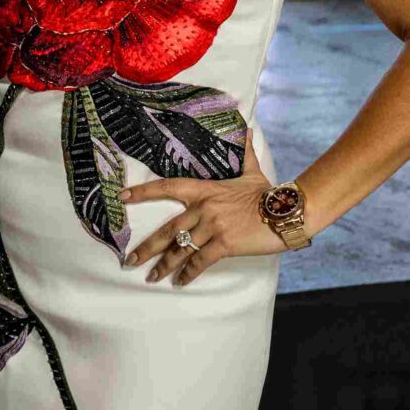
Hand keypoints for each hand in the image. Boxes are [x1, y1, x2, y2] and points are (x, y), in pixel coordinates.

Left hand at [123, 136, 289, 285]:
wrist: (287, 211)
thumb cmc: (268, 193)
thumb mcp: (251, 171)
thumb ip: (244, 152)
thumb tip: (245, 127)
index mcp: (205, 190)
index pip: (167, 187)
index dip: (143, 192)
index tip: (123, 197)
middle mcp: (204, 208)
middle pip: (168, 229)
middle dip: (146, 247)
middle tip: (129, 260)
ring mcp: (213, 227)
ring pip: (181, 249)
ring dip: (164, 265)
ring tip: (151, 277)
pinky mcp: (225, 244)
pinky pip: (200, 261)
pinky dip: (188, 273)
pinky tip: (179, 282)